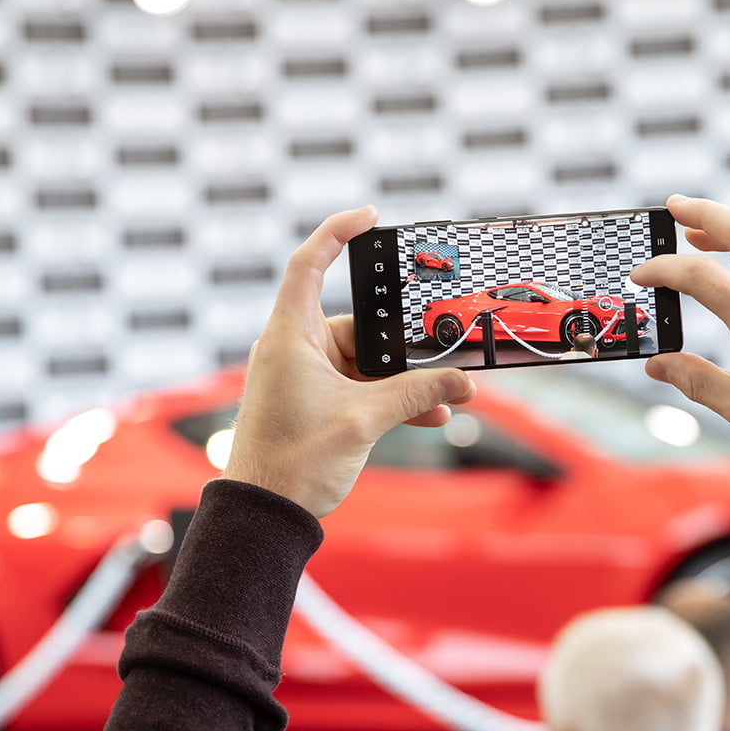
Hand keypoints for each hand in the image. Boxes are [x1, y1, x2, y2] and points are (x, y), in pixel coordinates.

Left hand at [224, 206, 475, 516]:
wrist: (266, 514)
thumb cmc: (292, 463)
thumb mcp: (364, 421)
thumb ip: (417, 396)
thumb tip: (463, 383)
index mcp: (289, 337)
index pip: (308, 265)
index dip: (337, 233)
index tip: (369, 217)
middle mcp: (295, 349)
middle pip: (356, 323)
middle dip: (400, 342)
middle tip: (440, 346)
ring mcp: (306, 377)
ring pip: (366, 362)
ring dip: (403, 380)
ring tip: (446, 393)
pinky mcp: (317, 403)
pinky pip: (362, 387)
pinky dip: (392, 398)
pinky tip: (431, 414)